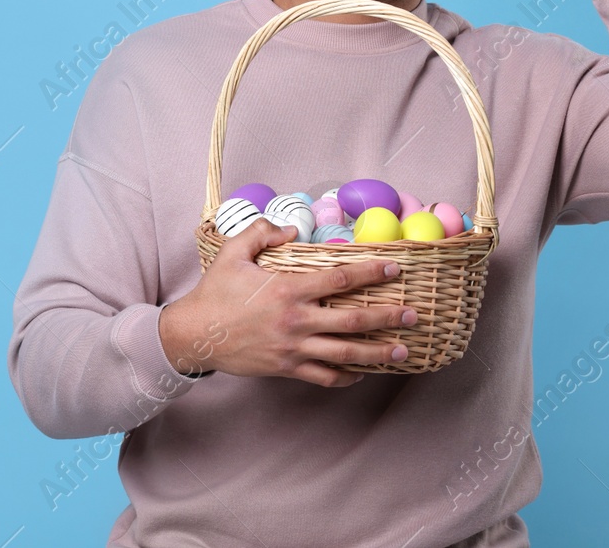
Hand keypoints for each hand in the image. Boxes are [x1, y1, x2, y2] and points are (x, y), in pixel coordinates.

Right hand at [158, 217, 418, 386]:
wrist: (195, 334)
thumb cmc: (215, 291)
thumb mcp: (233, 252)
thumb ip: (262, 233)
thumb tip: (292, 229)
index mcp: (288, 289)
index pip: (339, 280)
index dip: (369, 273)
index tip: (393, 269)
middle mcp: (297, 320)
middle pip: (352, 320)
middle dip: (386, 317)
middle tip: (412, 316)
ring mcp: (294, 348)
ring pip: (345, 354)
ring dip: (377, 352)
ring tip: (401, 351)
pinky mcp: (287, 368)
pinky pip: (324, 377)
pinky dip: (346, 378)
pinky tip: (362, 373)